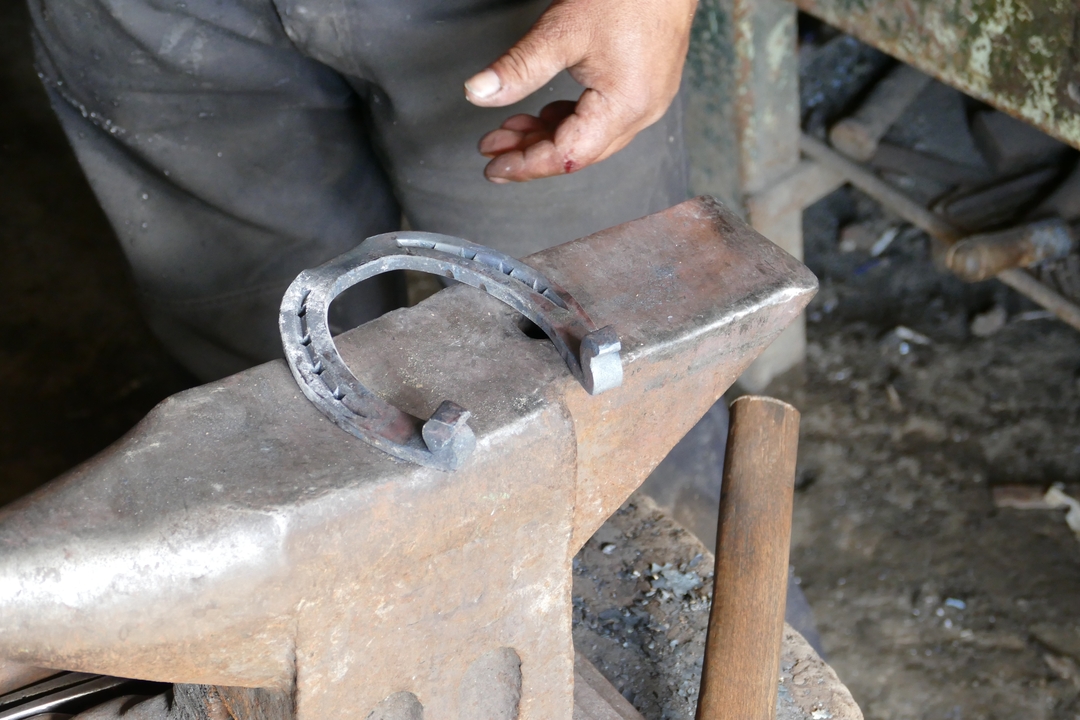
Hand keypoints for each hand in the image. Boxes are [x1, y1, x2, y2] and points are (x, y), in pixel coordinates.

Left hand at [464, 0, 696, 182]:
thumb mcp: (561, 31)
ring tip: (509, 130)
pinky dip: (569, 120)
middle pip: (578, 151)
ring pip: (588, 136)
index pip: (568, 154)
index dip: (528, 165)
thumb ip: (519, 68)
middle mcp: (642, 112)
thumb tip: (478, 93)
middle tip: (492, 150)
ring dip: (547, 136)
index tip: (495, 168)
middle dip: (532, 153)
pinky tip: (544, 114)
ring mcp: (647, 100)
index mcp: (625, 106)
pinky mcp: (644, 87)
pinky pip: (602, 118)